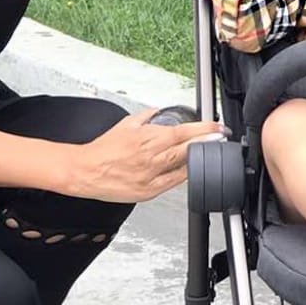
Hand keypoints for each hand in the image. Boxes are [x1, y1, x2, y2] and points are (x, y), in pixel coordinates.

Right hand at [67, 109, 225, 202]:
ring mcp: (150, 177)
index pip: (181, 132)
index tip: (216, 127)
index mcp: (145, 138)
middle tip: (220, 138)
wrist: (85, 171)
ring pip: (182, 167)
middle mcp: (150, 158)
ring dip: (197, 160)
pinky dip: (183, 176)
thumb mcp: (125, 124)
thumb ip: (145, 117)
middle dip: (206, 143)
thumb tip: (157, 112)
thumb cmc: (102, 149)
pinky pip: (171, 184)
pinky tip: (190, 170)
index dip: (202, 129)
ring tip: (209, 153)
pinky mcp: (147, 192)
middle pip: (185, 149)